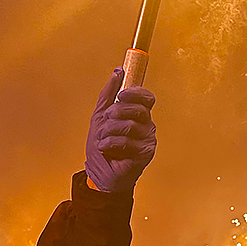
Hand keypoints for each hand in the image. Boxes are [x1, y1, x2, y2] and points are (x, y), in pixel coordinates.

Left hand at [83, 69, 156, 192]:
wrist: (99, 174)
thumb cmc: (102, 148)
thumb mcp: (99, 116)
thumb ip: (108, 94)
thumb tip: (117, 72)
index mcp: (138, 115)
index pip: (146, 97)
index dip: (135, 93)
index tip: (121, 95)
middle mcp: (146, 126)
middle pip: (137, 108)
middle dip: (115, 113)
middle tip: (106, 122)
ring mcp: (147, 140)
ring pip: (129, 125)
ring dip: (109, 131)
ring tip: (104, 140)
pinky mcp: (145, 153)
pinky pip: (126, 141)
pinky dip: (110, 144)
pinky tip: (108, 150)